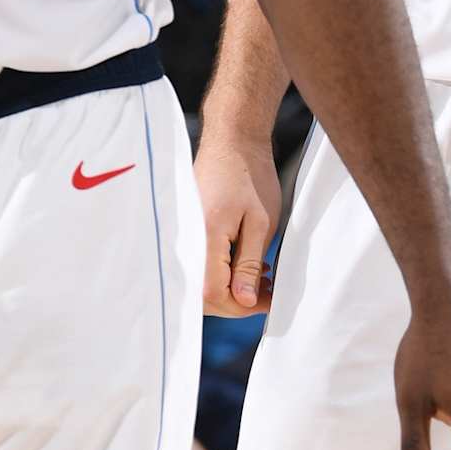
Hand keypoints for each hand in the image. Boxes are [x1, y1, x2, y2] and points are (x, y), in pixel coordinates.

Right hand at [195, 130, 280, 313]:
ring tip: (261, 278)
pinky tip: (244, 265)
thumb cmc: (250, 177)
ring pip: (198, 285)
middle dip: (237, 302)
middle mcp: (186, 240)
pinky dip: (220, 275)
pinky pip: (197, 267)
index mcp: (205, 236)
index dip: (242, 306)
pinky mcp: (184, 234)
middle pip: (202, 296)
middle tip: (268, 292)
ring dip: (230, 290)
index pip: (215, 293)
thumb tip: (244, 302)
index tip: (268, 300)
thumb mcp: (261, 222)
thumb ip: (249, 264)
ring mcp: (181, 237)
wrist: (231, 143)